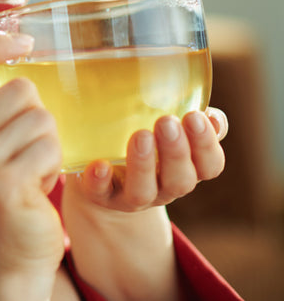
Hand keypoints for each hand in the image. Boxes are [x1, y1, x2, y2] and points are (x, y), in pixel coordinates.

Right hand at [0, 33, 63, 298]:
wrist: (9, 255)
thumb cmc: (4, 193)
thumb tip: (9, 48)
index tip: (23, 40)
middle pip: (19, 89)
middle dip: (37, 116)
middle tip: (26, 151)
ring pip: (41, 118)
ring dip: (49, 145)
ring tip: (31, 171)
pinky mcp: (5, 181)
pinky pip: (50, 147)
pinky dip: (55, 167)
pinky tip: (38, 187)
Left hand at [69, 108, 226, 211]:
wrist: (103, 175)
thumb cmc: (145, 142)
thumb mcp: (168, 130)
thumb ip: (190, 119)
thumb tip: (212, 115)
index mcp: (187, 169)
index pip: (210, 165)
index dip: (206, 145)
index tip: (195, 116)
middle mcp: (164, 187)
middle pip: (180, 180)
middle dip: (176, 152)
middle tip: (166, 122)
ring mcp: (132, 196)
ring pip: (143, 191)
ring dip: (143, 165)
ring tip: (140, 136)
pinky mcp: (101, 196)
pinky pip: (101, 193)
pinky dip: (99, 180)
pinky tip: (99, 165)